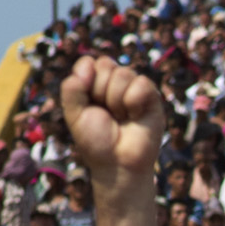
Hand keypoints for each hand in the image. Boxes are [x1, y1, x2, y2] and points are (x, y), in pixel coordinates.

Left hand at [58, 56, 163, 187]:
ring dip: (116, 100)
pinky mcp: (153, 98)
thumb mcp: (73, 113)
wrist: (117, 163)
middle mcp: (115, 83)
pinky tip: (134, 115)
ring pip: (124, 73)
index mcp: (94, 84)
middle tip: (106, 113)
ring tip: (121, 117)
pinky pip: (142, 83)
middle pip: (106, 64)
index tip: (88, 102)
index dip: (86, 79)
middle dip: (100, 91)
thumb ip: (72, 87)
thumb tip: (89, 63)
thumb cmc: (95, 140)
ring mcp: (134, 89)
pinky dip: (133, 101)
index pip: (90, 62)